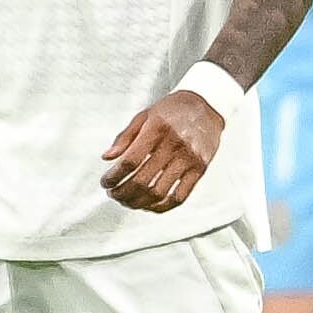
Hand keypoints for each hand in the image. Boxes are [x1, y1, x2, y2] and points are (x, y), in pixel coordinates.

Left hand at [100, 86, 222, 211]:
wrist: (207, 105)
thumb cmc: (172, 110)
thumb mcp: (145, 115)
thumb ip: (125, 137)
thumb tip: (107, 157)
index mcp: (157, 129)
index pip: (130, 161)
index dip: (114, 176)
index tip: (105, 182)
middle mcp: (174, 145)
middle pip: (142, 181)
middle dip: (122, 193)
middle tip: (113, 194)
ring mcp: (188, 160)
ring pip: (158, 193)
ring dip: (138, 202)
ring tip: (127, 201)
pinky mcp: (200, 170)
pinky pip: (179, 197)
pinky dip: (161, 207)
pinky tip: (149, 205)